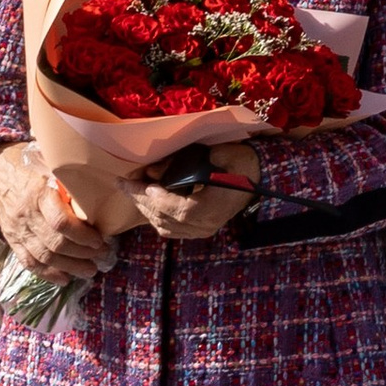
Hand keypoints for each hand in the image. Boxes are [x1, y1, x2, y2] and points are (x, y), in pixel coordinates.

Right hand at [0, 141, 111, 278]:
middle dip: (82, 254)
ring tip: (90, 270)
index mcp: (38, 194)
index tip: (100, 239)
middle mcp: (26, 215)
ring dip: (69, 267)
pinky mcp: (12, 241)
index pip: (60, 221)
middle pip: (55, 243)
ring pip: (43, 257)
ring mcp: (17, 231)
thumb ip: (70, 177)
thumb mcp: (49, 164)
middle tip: (102, 255)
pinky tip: (65, 279)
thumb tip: (105, 181)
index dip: (82, 235)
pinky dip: (48, 274)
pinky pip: (29, 263)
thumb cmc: (29, 167)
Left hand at [135, 145, 257, 244]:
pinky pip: (172, 230)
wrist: (263, 177)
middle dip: (139, 200)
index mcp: (208, 209)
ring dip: (146, 209)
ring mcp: (203, 231)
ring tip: (133, 191)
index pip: (167, 206)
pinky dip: (156, 218)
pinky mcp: (201, 231)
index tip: (127, 181)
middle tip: (123, 183)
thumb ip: (183, 162)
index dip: (144, 194)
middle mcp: (204, 225)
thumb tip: (152, 170)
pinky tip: (149, 204)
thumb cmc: (242, 162)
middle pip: (161, 218)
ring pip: (163, 227)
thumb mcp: (216, 154)